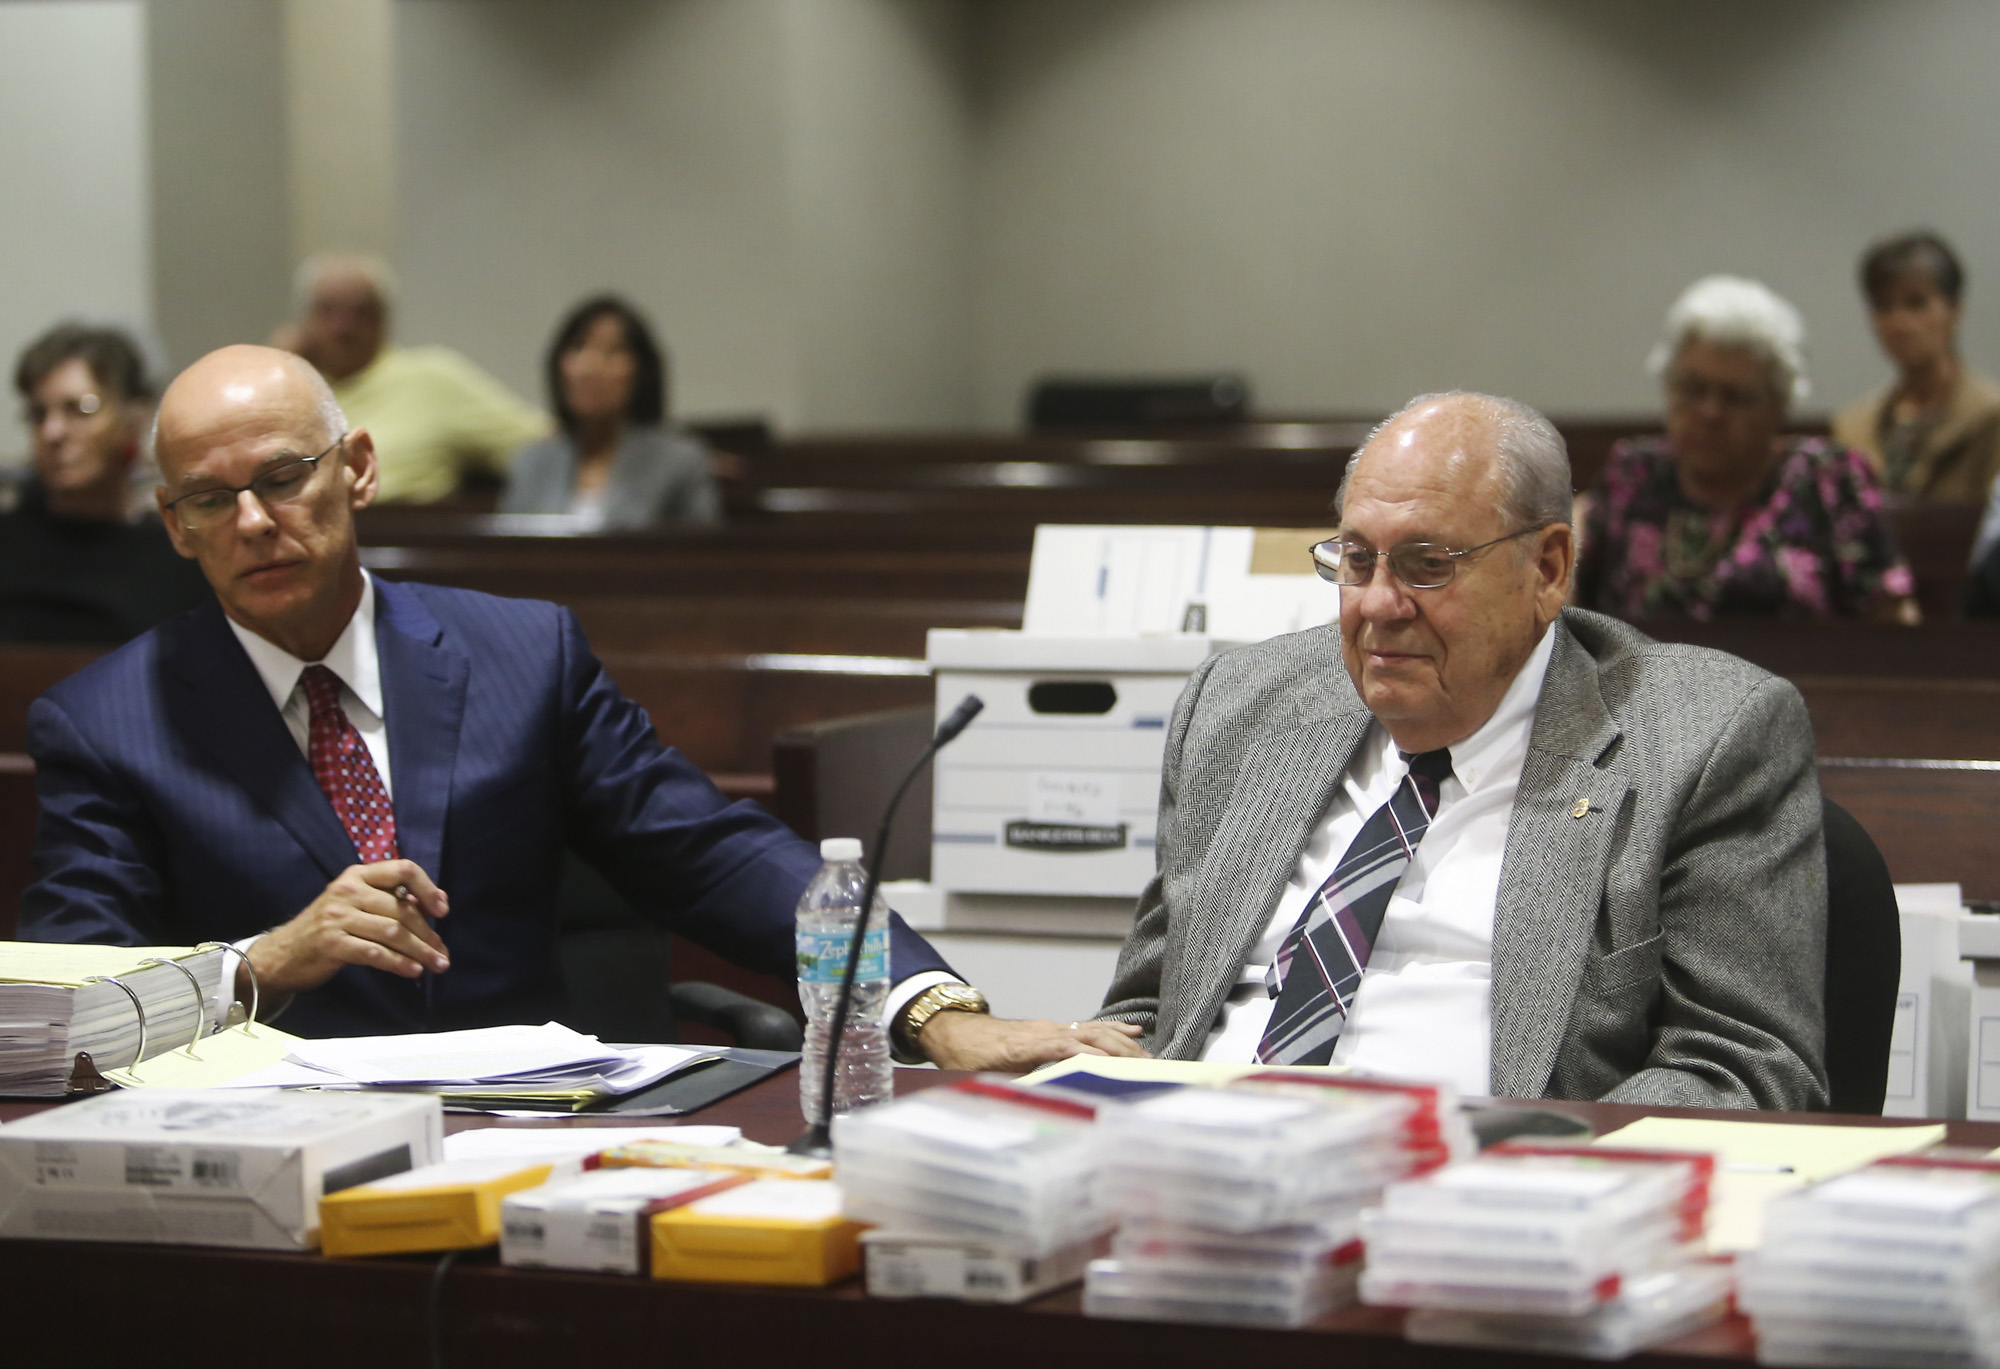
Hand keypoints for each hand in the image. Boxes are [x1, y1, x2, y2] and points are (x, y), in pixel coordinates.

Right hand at [245, 860, 450, 996]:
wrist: (282, 954)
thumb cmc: (328, 928)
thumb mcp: (356, 904)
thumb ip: (389, 900)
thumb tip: (436, 903)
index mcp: (358, 875)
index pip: (403, 869)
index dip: (428, 888)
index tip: (442, 910)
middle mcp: (348, 890)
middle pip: (402, 908)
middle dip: (428, 933)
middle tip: (443, 953)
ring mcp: (337, 916)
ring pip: (392, 932)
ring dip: (420, 951)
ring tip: (437, 964)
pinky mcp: (331, 943)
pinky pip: (375, 953)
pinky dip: (398, 963)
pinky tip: (413, 971)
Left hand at [917, 1012, 1148, 1071]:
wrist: (954, 1029)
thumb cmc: (964, 1056)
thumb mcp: (978, 1078)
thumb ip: (1006, 1089)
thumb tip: (1031, 1105)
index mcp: (1023, 1046)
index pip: (1061, 1048)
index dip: (1087, 1056)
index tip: (1110, 1066)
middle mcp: (1042, 1033)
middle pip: (1087, 1036)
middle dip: (1119, 1051)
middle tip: (1148, 1066)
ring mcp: (1050, 1028)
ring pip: (1092, 1030)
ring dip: (1122, 1043)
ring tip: (1149, 1057)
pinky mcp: (1053, 1029)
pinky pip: (1088, 1027)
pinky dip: (1112, 1029)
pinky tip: (1134, 1032)